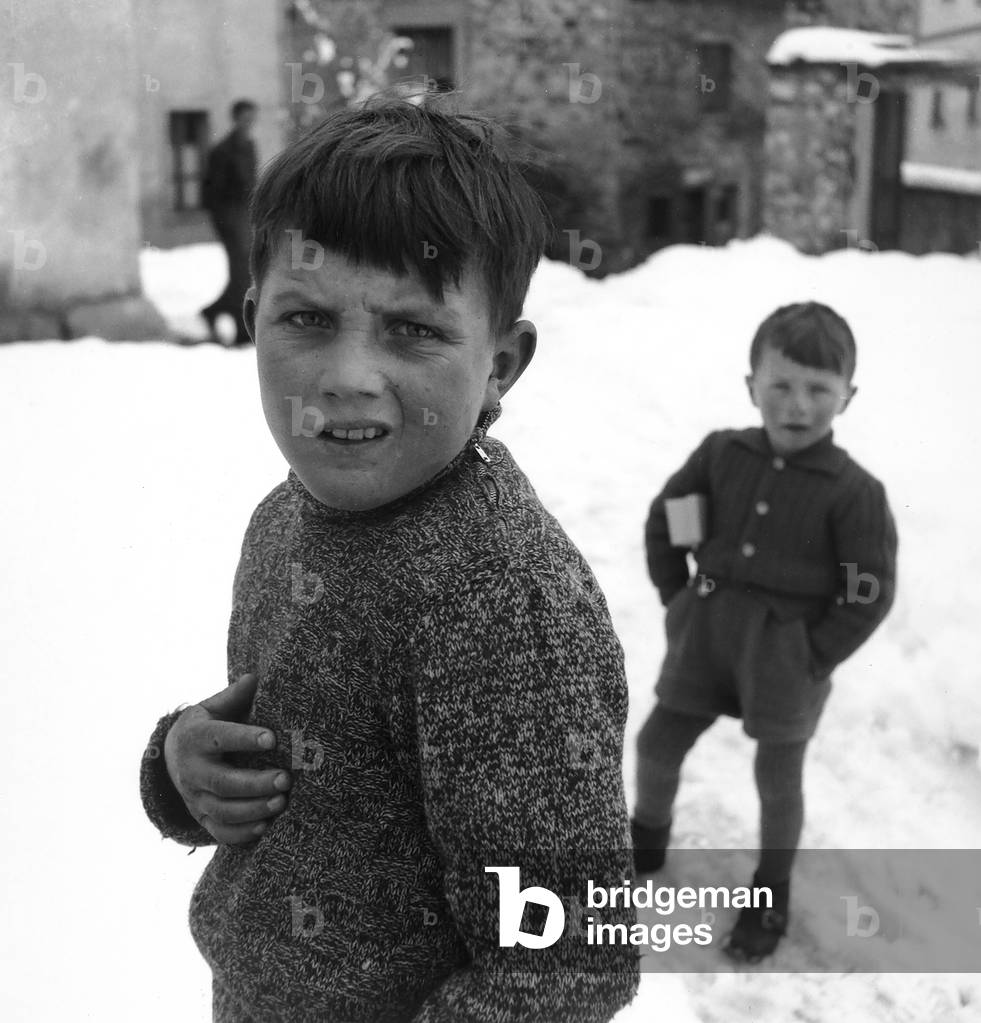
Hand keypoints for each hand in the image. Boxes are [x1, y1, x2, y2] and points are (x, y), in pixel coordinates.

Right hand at [163, 673, 290, 843]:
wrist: (170, 757)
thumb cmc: (205, 726)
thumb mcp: (212, 707)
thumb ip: (234, 696)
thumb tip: (255, 677)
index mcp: (196, 738)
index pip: (220, 738)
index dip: (245, 738)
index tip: (272, 739)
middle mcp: (192, 771)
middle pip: (222, 781)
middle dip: (255, 783)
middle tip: (286, 779)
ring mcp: (195, 798)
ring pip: (222, 810)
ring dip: (253, 810)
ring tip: (282, 802)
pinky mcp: (201, 818)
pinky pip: (219, 832)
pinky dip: (240, 834)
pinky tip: (264, 827)